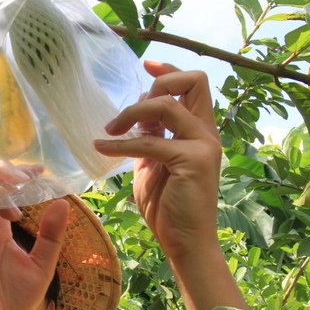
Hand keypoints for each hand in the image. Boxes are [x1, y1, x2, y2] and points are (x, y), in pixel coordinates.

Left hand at [94, 61, 220, 258]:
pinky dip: (120, 143)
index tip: (145, 67)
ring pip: (165, 105)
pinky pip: (148, 141)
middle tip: (125, 115)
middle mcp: (206, 133)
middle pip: (193, 80)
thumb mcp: (154, 165)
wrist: (186, 243)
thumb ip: (150, 139)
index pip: (194, 84)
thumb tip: (136, 118)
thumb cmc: (169, 207)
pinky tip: (102, 147)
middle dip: (155, 86)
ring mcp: (203, 145)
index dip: (169, 71)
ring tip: (108, 132)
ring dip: (130, 113)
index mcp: (200, 131)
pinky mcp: (192, 161)